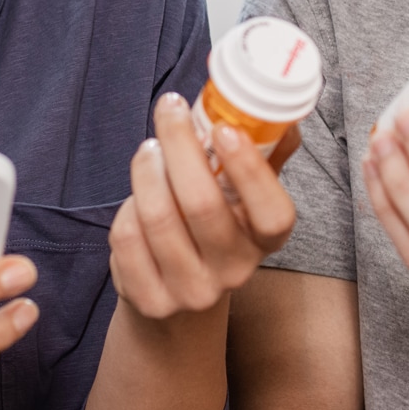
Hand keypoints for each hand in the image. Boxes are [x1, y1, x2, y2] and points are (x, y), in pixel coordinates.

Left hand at [108, 92, 297, 318]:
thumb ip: (265, 153)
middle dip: (180, 145)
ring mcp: (191, 291)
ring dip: (147, 168)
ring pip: (157, 215)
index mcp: (265, 240)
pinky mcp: (149, 299)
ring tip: (150, 150)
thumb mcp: (246, 193)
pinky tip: (137, 196)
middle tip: (170, 110)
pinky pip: (127, 237)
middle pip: (202, 204)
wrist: (180, 288)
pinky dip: (127, 204)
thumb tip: (281, 114)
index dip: (250, 170)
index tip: (224, 129)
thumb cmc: (216, 222)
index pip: (272, 213)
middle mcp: (234, 271)